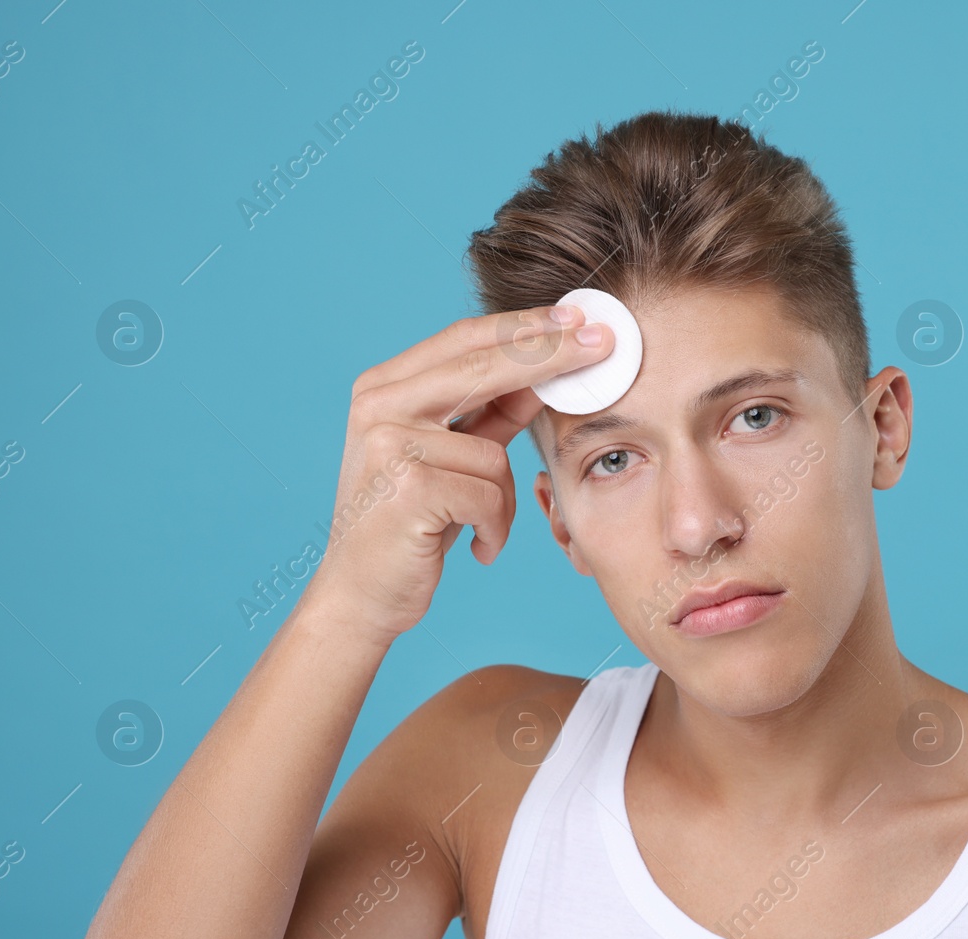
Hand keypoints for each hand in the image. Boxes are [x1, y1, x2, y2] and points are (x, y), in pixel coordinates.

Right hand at [299, 306, 610, 642]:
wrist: (361, 595)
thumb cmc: (411, 524)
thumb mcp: (451, 457)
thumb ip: (490, 413)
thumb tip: (548, 372)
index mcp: (384, 387)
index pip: (465, 339)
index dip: (525, 325)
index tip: (578, 315)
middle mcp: (378, 406)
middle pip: (482, 366)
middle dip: (551, 354)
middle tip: (605, 342)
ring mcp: (389, 446)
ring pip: (493, 453)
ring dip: (503, 499)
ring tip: (480, 526)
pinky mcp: (408, 490)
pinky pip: (490, 496)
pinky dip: (494, 528)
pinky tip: (475, 547)